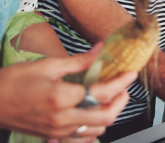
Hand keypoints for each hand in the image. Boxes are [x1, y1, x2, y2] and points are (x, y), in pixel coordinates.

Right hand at [0, 43, 136, 140]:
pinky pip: (80, 139)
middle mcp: (62, 119)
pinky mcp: (52, 137)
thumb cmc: (16, 81)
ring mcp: (57, 131)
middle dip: (121, 101)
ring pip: (95, 130)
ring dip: (109, 114)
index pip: (102, 92)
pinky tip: (95, 115)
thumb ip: (79, 61)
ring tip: (112, 97)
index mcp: (62, 98)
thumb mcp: (49, 65)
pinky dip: (93, 129)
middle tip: (125, 87)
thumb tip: (101, 49)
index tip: (131, 73)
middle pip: (105, 117)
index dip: (121, 82)